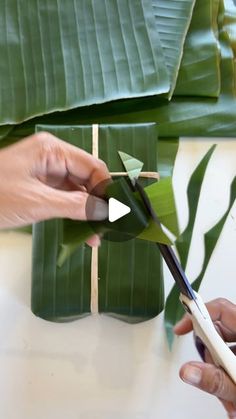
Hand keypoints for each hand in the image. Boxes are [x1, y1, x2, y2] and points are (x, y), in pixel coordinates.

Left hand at [0, 132, 109, 244]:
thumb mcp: (37, 202)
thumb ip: (76, 205)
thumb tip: (108, 210)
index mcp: (53, 150)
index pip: (93, 167)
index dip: (107, 189)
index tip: (118, 213)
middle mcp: (52, 157)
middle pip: (87, 178)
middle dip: (98, 202)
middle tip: (110, 228)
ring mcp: (45, 172)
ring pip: (77, 190)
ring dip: (87, 212)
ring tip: (97, 237)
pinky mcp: (39, 187)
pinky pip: (64, 198)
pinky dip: (73, 214)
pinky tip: (82, 233)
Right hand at [174, 298, 235, 416]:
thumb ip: (216, 380)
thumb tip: (189, 369)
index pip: (221, 309)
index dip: (199, 314)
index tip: (183, 327)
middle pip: (220, 329)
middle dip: (209, 349)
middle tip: (207, 368)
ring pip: (223, 345)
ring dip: (218, 366)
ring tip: (226, 392)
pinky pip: (230, 356)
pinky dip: (225, 372)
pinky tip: (231, 391)